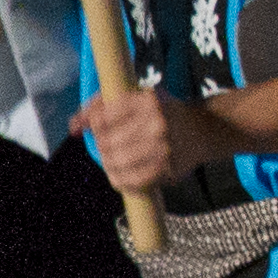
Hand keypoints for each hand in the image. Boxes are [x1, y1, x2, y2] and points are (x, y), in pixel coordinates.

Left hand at [83, 87, 243, 192]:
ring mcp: (164, 148)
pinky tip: (123, 174)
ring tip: (115, 160)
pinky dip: (121, 180)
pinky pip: (131, 181)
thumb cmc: (164, 111)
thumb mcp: (138, 97)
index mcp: (149, 100)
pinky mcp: (168, 170)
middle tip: (110, 145)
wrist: (205, 129)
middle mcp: (158, 123)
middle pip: (107, 141)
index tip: (102, 127)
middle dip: (102, 145)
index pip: (103, 117)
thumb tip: (72, 127)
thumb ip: (100, 106)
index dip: (95, 125)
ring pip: (115, 162)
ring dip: (109, 163)